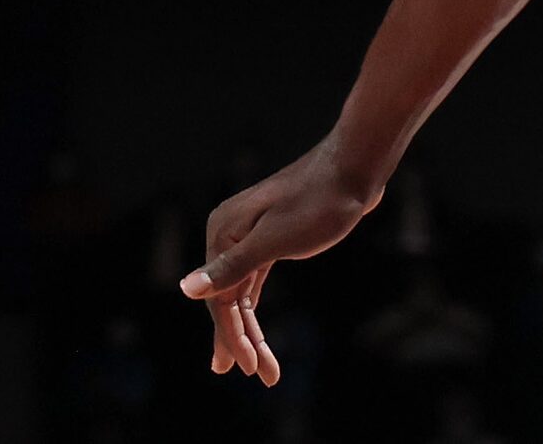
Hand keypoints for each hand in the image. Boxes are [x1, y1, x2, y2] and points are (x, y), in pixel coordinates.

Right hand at [178, 136, 378, 385]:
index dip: (232, 337)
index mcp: (223, 231)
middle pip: (228, 298)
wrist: (355, 168)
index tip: (249, 369)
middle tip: (254, 375)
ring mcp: (251, 234)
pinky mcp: (272, 236)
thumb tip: (187, 289)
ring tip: (260, 367)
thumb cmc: (319, 201)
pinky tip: (254, 328)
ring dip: (251, 329)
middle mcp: (230, 232)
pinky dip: (255, 306)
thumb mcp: (276, 239)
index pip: (219, 298)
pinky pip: (254, 280)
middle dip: (242, 340)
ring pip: (243, 293)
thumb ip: (233, 267)